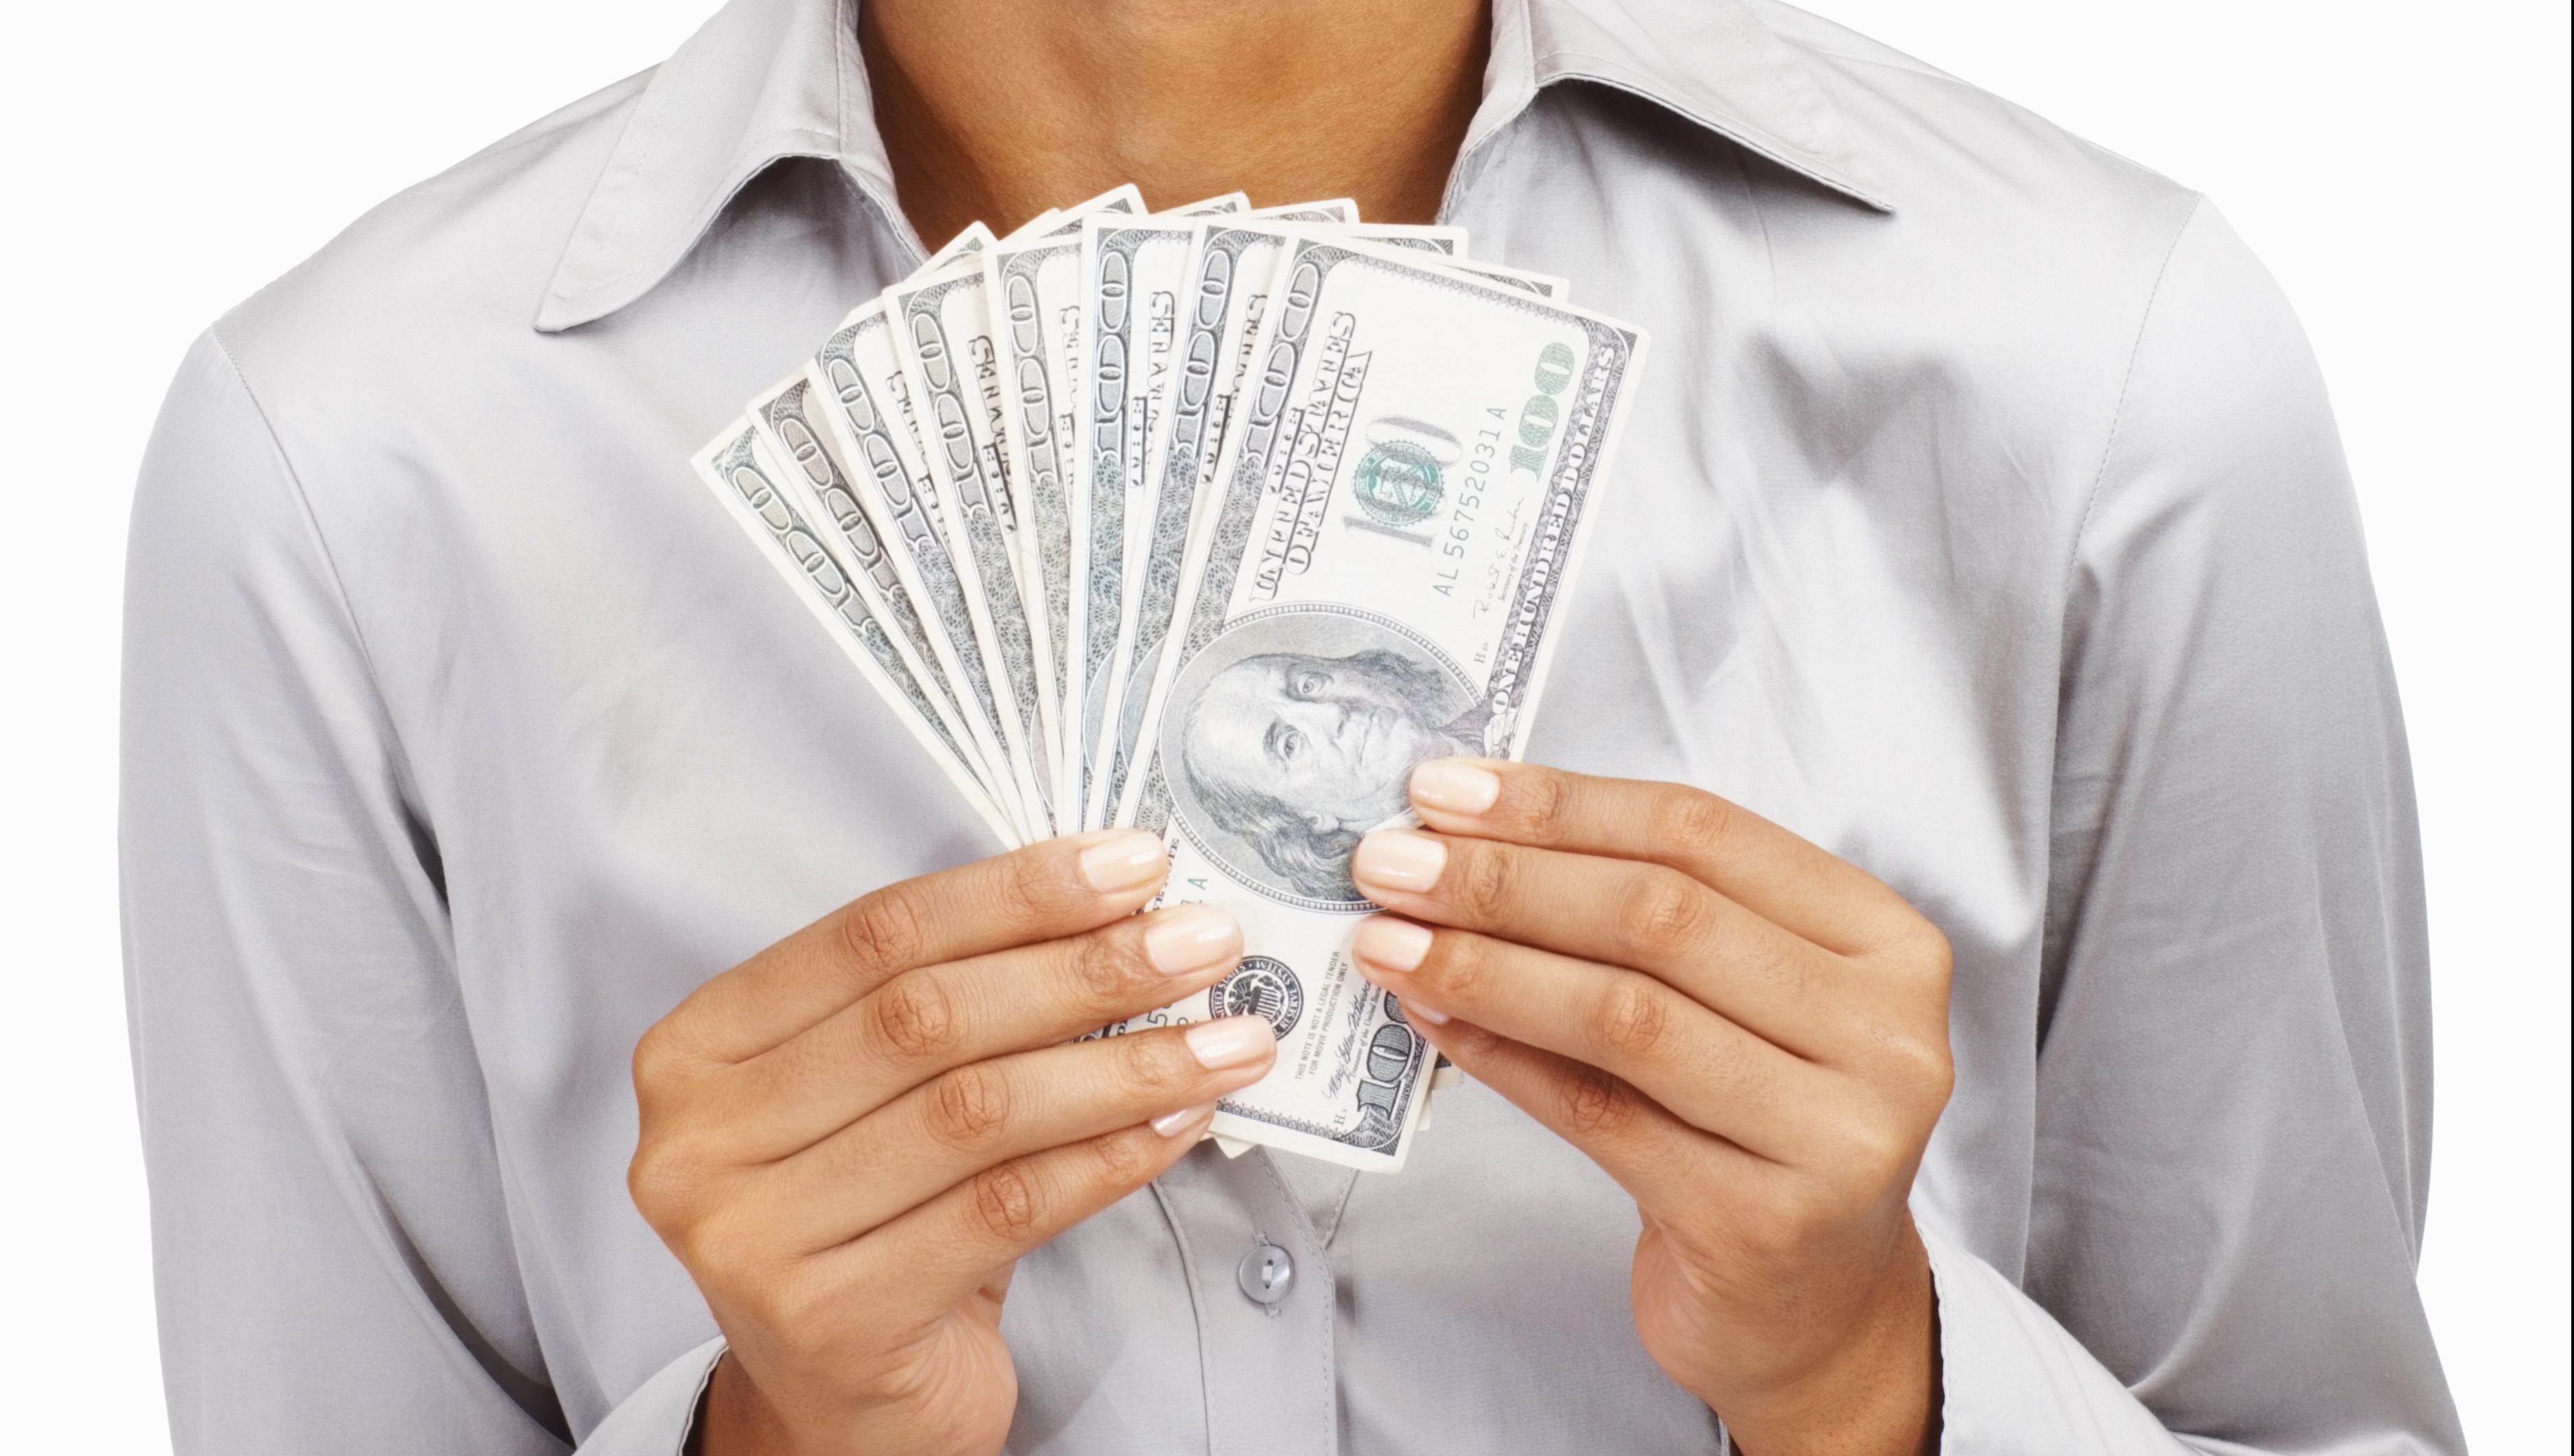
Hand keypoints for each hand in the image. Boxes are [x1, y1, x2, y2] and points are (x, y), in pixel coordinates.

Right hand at [628, 830, 1278, 1455]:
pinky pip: (1005, 1210)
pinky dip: (1109, 1157)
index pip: (875, 934)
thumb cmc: (872, 1222)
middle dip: (1085, 969)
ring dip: (1123, 1066)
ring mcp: (752, 1237)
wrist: (838, 1404)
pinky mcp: (831, 1320)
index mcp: (701, 1048)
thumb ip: (958, 1003)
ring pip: (975, 1113)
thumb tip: (1121, 911)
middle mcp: (699, 1139)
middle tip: (1203, 943)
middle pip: (925, 1018)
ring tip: (1227, 1038)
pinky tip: (1179, 1123)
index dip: (1015, 892)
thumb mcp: (883, 1099)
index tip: (1133, 864)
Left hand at [1348, 762, 1950, 1455]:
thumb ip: (1640, 918)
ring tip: (1387, 941)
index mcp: (1886, 943)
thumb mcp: (1735, 1002)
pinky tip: (1434, 1020)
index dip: (1562, 805)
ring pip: (1626, 1014)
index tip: (1443, 792)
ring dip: (1485, 966)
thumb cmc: (1759, 1129)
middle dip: (1505, 880)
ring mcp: (1836, 1136)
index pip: (1703, 832)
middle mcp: (1884, 1035)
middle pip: (1661, 916)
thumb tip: (1464, 836)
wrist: (1816, 1310)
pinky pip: (1598, 1113)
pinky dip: (1500, 1057)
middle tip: (1389, 864)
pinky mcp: (1762, 1223)